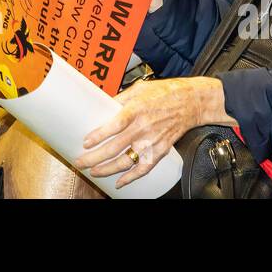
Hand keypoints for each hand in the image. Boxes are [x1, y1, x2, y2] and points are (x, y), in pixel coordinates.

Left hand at [76, 77, 230, 188]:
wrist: (190, 102)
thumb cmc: (164, 93)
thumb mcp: (139, 89)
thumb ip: (120, 99)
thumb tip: (102, 105)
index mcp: (136, 110)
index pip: (114, 125)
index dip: (98, 135)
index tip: (85, 143)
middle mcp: (143, 128)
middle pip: (115, 147)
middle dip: (94, 157)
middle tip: (80, 162)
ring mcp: (151, 141)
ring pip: (126, 161)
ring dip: (107, 169)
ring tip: (93, 171)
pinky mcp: (159, 150)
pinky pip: (143, 168)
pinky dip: (131, 178)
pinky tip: (119, 182)